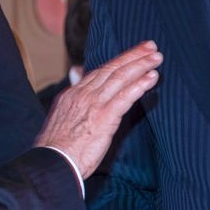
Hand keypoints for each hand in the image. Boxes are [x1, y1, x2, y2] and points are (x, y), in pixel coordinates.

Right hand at [36, 41, 161, 178]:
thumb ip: (72, 100)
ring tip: (157, 57)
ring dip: (141, 65)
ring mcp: (93, 104)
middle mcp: (82, 94)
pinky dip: (140, 85)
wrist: (52, 162)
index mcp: (72, 95)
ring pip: (120, 77)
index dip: (117, 62)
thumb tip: (76, 77)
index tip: (131, 55)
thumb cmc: (56, 149)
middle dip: (133, 56)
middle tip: (150, 46)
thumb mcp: (60, 118)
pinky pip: (125, 96)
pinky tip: (152, 78)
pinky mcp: (104, 117)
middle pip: (111, 69)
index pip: (98, 72)